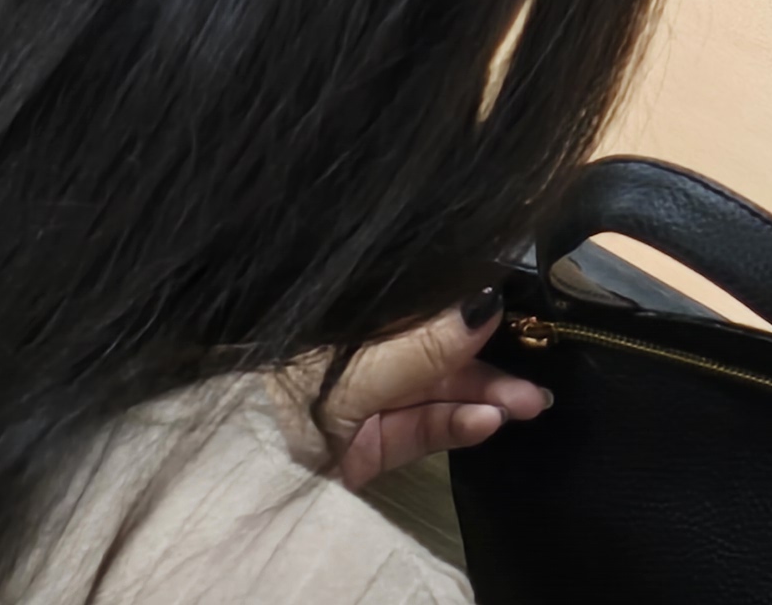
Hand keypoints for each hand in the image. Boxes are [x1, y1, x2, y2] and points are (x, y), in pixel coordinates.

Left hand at [308, 294, 549, 490]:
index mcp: (358, 321)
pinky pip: (422, 428)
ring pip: (439, 392)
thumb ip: (425, 343)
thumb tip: (490, 299)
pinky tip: (488, 421)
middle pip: (441, 351)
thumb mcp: (358, 370)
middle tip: (540, 376)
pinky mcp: (371, 448)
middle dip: (492, 363)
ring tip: (528, 404)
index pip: (429, 306)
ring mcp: (369, 402)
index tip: (527, 314)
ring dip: (486, 397)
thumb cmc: (285, 395)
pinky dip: (456, 425)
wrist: (231, 473)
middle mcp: (366, 356)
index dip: (477, 308)